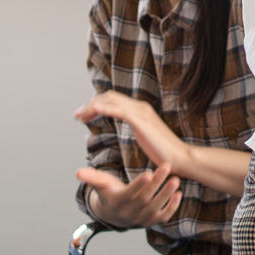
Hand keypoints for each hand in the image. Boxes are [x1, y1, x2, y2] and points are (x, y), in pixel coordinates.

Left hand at [75, 91, 251, 195]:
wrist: (178, 157)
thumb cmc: (162, 150)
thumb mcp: (144, 135)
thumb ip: (134, 127)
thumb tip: (124, 128)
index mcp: (140, 109)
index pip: (113, 99)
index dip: (95, 104)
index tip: (83, 115)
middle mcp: (140, 107)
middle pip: (109, 97)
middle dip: (90, 104)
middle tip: (77, 115)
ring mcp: (142, 112)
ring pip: (112, 101)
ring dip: (92, 106)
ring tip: (79, 115)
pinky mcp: (142, 121)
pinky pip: (121, 111)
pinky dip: (106, 108)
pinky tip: (95, 111)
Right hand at [76, 161, 182, 229]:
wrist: (113, 214)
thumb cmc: (109, 193)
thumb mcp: (101, 184)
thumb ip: (92, 177)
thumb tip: (78, 172)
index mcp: (118, 202)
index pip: (129, 194)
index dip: (138, 184)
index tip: (148, 172)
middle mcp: (129, 213)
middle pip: (145, 199)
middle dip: (157, 183)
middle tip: (167, 166)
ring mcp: (141, 219)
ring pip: (155, 208)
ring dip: (167, 195)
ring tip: (176, 180)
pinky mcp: (151, 221)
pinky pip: (162, 217)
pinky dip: (172, 208)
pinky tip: (179, 194)